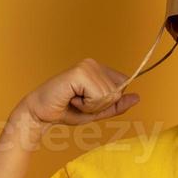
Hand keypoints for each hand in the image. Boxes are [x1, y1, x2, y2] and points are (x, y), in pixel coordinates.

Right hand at [19, 59, 140, 130]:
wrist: (40, 114)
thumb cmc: (66, 110)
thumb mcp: (97, 111)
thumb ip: (117, 105)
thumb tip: (137, 97)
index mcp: (99, 69)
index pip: (123, 85)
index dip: (109, 101)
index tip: (88, 101)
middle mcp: (94, 64)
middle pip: (118, 92)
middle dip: (100, 105)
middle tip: (79, 102)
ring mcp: (86, 66)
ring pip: (109, 95)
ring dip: (91, 106)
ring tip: (74, 100)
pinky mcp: (80, 73)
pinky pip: (99, 96)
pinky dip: (86, 105)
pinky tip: (71, 99)